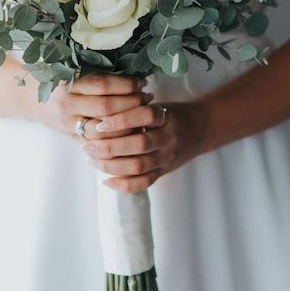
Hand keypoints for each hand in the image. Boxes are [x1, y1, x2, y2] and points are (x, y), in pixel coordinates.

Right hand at [29, 73, 152, 137]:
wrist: (29, 99)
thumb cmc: (56, 79)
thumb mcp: (69, 69)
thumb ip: (93, 72)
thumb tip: (131, 69)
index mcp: (65, 82)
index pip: (102, 84)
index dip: (125, 84)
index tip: (142, 81)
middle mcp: (65, 104)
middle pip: (106, 107)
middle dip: (131, 102)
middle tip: (148, 97)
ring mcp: (67, 124)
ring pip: (104, 128)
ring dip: (128, 122)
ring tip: (145, 113)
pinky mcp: (71, 138)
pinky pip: (99, 142)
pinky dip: (117, 138)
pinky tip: (133, 131)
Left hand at [82, 101, 208, 191]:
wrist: (201, 131)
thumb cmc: (172, 115)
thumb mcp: (159, 105)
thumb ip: (136, 109)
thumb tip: (100, 113)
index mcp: (167, 117)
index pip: (145, 116)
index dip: (121, 120)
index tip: (99, 124)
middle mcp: (168, 138)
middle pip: (139, 144)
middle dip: (109, 146)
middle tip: (87, 145)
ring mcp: (167, 158)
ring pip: (138, 166)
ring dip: (110, 165)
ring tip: (91, 160)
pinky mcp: (164, 172)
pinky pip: (143, 183)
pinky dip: (123, 185)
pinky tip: (106, 181)